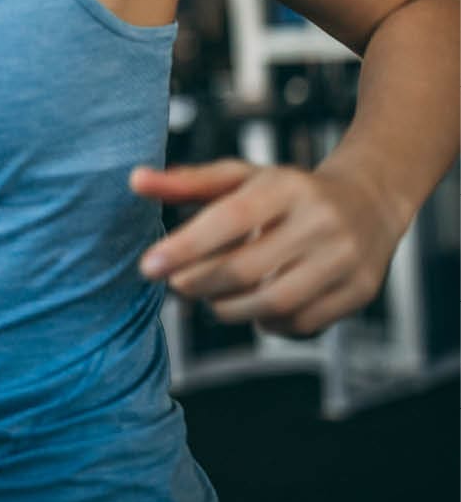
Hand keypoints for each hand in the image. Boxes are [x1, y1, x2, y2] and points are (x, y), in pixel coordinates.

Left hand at [130, 160, 404, 336]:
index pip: (229, 218)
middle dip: (199, 283)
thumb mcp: (241, 177)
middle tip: (176, 285)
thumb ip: (186, 182)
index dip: (186, 246)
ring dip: (228, 308)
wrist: (369, 202)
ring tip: (212, 296)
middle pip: (246, 269)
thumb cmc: (287, 192)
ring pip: (272, 303)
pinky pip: (301, 324)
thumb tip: (133, 180)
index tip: (148, 265)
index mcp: (286, 186)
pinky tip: (254, 306)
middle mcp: (321, 221)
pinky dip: (267, 322)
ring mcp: (345, 259)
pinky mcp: (359, 292)